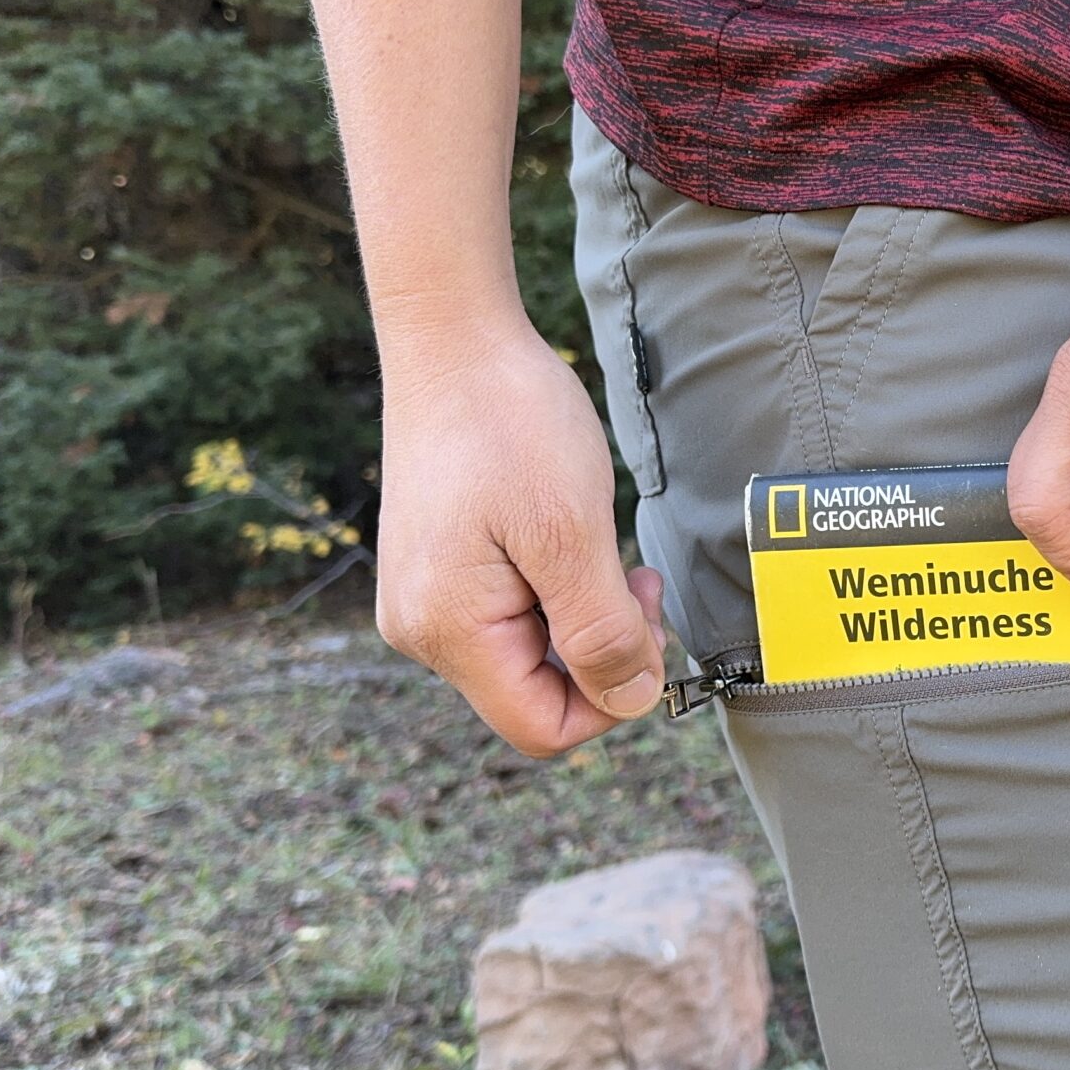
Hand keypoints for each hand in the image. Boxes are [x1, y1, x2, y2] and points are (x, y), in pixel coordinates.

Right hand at [372, 320, 667, 754]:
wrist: (455, 341)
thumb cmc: (511, 422)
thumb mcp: (572, 532)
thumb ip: (602, 631)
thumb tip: (630, 701)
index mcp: (448, 631)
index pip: (543, 728)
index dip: (613, 699)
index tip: (646, 622)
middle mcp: (422, 629)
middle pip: (538, 694)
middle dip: (602, 650)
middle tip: (637, 578)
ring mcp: (424, 600)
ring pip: (530, 656)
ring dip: (584, 618)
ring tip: (605, 550)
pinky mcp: (437, 571)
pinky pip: (511, 616)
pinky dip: (557, 592)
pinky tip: (570, 540)